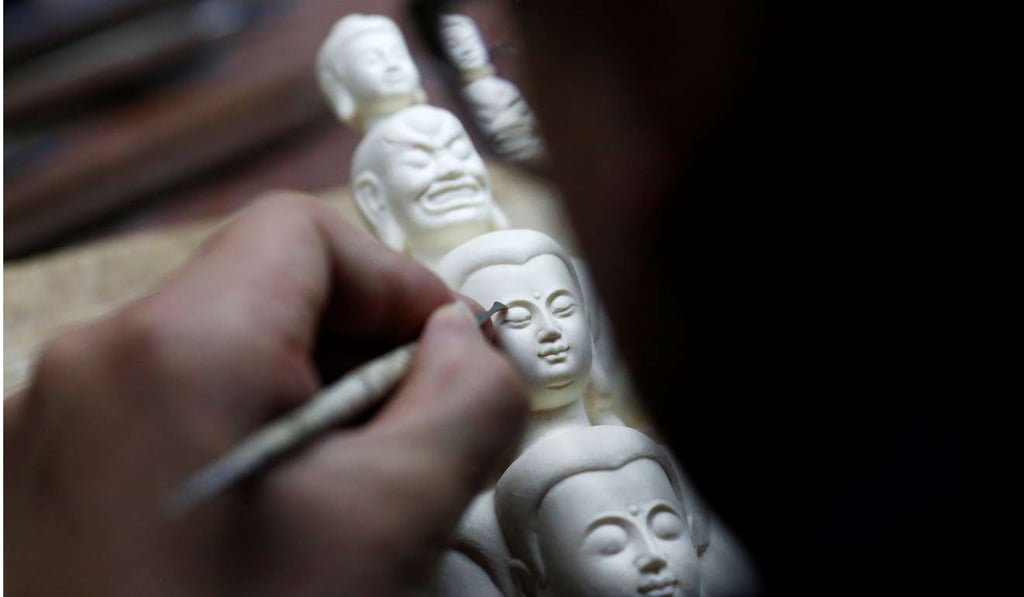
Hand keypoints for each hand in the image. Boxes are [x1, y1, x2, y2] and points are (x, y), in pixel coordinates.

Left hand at [4, 194, 527, 595]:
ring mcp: (60, 425)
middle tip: (413, 432)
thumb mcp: (393, 522)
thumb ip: (466, 400)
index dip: (395, 281)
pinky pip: (178, 408)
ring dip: (312, 397)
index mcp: (171, 350)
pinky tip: (286, 517)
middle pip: (263, 288)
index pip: (303, 233)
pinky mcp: (57, 476)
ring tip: (353, 491)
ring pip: (224, 350)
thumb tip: (472, 344)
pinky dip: (251, 434)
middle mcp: (93, 367)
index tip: (447, 349)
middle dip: (359, 347)